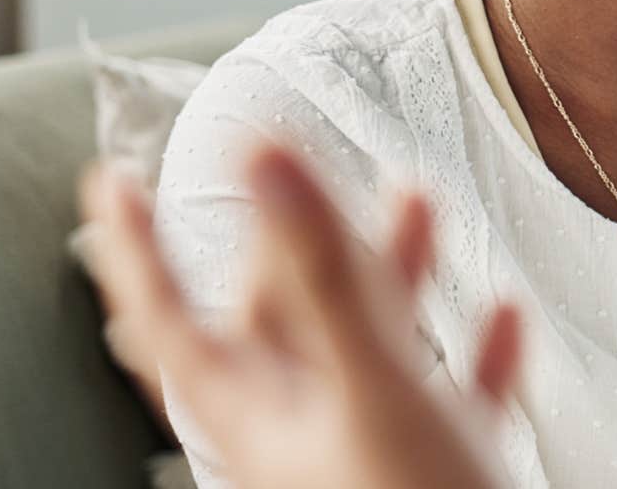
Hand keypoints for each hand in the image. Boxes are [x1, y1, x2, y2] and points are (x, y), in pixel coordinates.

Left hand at [80, 145, 522, 488]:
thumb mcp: (368, 386)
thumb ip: (323, 272)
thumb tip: (267, 159)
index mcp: (260, 415)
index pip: (168, 321)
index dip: (136, 252)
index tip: (115, 187)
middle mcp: (305, 433)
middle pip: (278, 322)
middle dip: (298, 240)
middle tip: (305, 178)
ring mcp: (372, 455)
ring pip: (367, 349)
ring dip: (391, 275)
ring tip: (414, 206)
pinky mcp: (443, 472)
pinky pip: (451, 396)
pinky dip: (473, 348)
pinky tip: (502, 315)